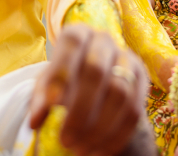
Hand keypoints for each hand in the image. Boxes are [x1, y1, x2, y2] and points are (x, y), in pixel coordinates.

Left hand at [29, 24, 148, 155]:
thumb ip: (40, 100)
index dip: (62, 73)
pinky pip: (134, 110)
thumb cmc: (64, 82)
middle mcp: (104, 40)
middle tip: (65, 140)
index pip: (72, 45)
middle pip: (97, 71)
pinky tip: (99, 151)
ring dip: (99, 127)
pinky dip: (116, 135)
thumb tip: (35, 121)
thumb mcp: (47, 87)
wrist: (94, 85)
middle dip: (81, 110)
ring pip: (119, 93)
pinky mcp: (142, 79)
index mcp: (78, 34)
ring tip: (80, 150)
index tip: (51, 105)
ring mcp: (127, 58)